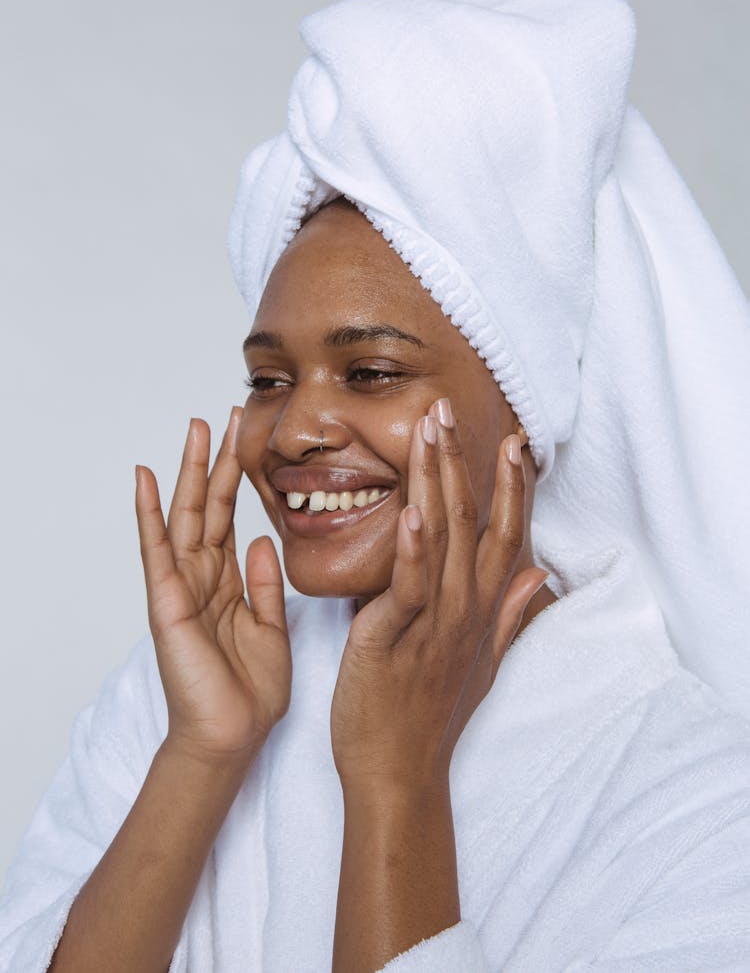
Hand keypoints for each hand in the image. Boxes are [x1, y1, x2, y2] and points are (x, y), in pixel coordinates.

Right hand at [135, 410, 290, 767]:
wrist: (232, 736)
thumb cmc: (249, 691)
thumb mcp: (271, 626)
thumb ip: (264, 583)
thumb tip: (261, 538)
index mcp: (227, 582)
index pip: (231, 517)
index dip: (239, 477)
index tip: (248, 438)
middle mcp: (202, 577)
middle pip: (209, 506)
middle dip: (217, 461)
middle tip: (225, 415)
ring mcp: (182, 586)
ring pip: (187, 517)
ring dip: (190, 472)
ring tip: (195, 429)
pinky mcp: (168, 601)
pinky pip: (158, 550)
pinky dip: (150, 513)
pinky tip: (146, 479)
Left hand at [330, 398, 547, 789]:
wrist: (397, 770)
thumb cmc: (429, 712)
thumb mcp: (481, 659)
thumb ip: (510, 611)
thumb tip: (540, 570)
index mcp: (481, 607)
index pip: (506, 533)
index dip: (513, 485)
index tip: (513, 440)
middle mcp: (466, 607)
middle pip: (472, 520)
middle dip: (461, 461)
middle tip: (448, 408)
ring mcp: (435, 621)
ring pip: (442, 539)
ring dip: (436, 481)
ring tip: (431, 432)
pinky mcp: (396, 636)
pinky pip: (409, 585)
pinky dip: (412, 547)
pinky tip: (412, 510)